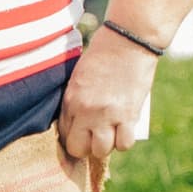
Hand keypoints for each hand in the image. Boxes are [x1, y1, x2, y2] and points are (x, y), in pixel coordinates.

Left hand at [58, 31, 156, 172]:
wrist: (128, 41)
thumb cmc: (103, 55)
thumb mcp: (79, 77)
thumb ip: (75, 101)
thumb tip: (78, 124)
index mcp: (71, 99)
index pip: (64, 135)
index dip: (73, 137)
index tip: (82, 134)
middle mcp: (86, 111)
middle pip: (80, 149)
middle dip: (87, 147)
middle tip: (96, 136)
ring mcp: (107, 114)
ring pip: (102, 150)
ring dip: (107, 145)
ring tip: (112, 132)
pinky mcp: (128, 114)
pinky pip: (124, 143)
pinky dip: (124, 141)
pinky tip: (125, 130)